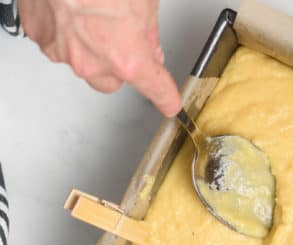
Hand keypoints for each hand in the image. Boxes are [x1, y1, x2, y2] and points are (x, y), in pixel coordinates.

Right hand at [19, 0, 181, 116]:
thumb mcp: (145, 2)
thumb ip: (149, 33)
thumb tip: (149, 46)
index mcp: (126, 57)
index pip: (156, 89)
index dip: (165, 96)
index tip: (169, 102)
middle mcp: (93, 62)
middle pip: (113, 82)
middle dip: (120, 67)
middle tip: (123, 38)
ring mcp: (63, 51)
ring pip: (84, 64)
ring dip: (92, 49)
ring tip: (94, 14)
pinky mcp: (40, 36)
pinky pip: (59, 44)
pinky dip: (66, 32)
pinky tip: (72, 10)